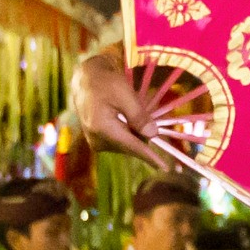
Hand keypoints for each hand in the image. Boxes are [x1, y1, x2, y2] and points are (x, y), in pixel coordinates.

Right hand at [70, 49, 175, 169]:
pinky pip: (119, 142)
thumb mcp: (125, 94)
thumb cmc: (106, 83)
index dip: (150, 157)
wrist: (85, 81)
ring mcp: (95, 142)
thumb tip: (153, 135)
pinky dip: (127, 133)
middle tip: (140, 112)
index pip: (132, 146)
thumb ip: (139, 116)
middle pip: (130, 146)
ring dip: (134, 133)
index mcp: (102, 128)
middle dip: (142, 135)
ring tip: (127, 111)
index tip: (164, 168)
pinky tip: (123, 117)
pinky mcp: (96, 142)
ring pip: (126, 145)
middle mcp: (96, 140)